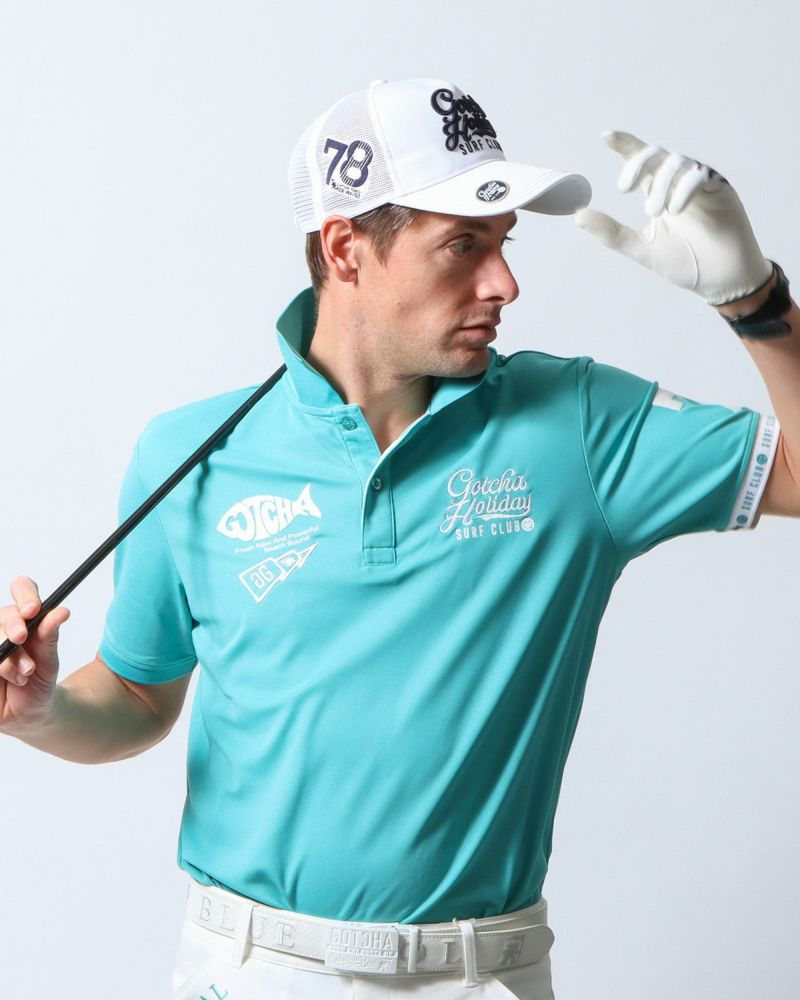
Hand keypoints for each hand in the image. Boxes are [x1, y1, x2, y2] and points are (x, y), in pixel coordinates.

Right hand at [0, 577, 69, 733]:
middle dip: (13, 625)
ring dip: (7, 657)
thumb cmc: (40, 683)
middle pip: (3, 613)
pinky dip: (0, 668)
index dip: (25, 594)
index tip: (33, 609)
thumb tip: (61, 612)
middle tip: (21, 638)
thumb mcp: (49, 661)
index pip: (22, 589)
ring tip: (25, 674)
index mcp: (25, 618)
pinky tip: (8, 680)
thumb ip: (49, 636)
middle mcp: (4, 628)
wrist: (29, 715)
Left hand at [573, 129, 773, 305]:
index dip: (625, 145)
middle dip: (638, 164)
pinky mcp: (720, 190)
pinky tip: (676, 210)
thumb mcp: (641, 248)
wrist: (717, 281)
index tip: (606, 136)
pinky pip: (701, 176)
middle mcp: (677, 184)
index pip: (640, 161)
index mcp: (657, 192)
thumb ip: (611, 232)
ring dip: (660, 183)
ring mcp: (699, 185)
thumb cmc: (683, 263)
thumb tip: (578, 214)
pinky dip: (684, 188)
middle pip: (656, 155)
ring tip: (654, 212)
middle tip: (624, 189)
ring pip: (676, 163)